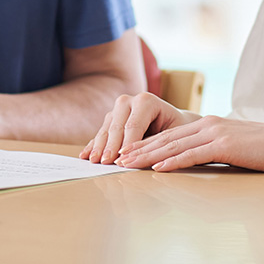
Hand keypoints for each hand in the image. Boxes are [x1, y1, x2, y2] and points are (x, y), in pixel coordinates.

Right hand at [80, 93, 199, 163]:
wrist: (175, 122)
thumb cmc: (178, 130)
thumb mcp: (174, 135)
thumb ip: (159, 144)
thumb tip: (143, 160)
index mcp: (146, 101)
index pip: (133, 126)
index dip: (125, 144)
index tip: (120, 160)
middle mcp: (130, 100)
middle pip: (116, 126)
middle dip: (110, 146)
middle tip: (105, 162)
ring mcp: (118, 108)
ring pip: (106, 129)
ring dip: (99, 146)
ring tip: (94, 161)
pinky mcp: (112, 117)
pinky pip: (101, 132)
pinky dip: (94, 144)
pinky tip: (85, 155)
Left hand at [117, 116, 263, 172]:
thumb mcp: (233, 147)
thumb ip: (212, 151)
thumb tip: (196, 163)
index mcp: (207, 124)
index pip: (169, 135)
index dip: (145, 144)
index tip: (127, 153)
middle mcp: (207, 125)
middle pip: (165, 138)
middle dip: (138, 149)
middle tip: (117, 158)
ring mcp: (215, 133)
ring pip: (173, 145)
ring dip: (148, 156)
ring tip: (128, 164)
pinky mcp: (224, 145)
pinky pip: (193, 154)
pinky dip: (173, 162)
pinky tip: (158, 169)